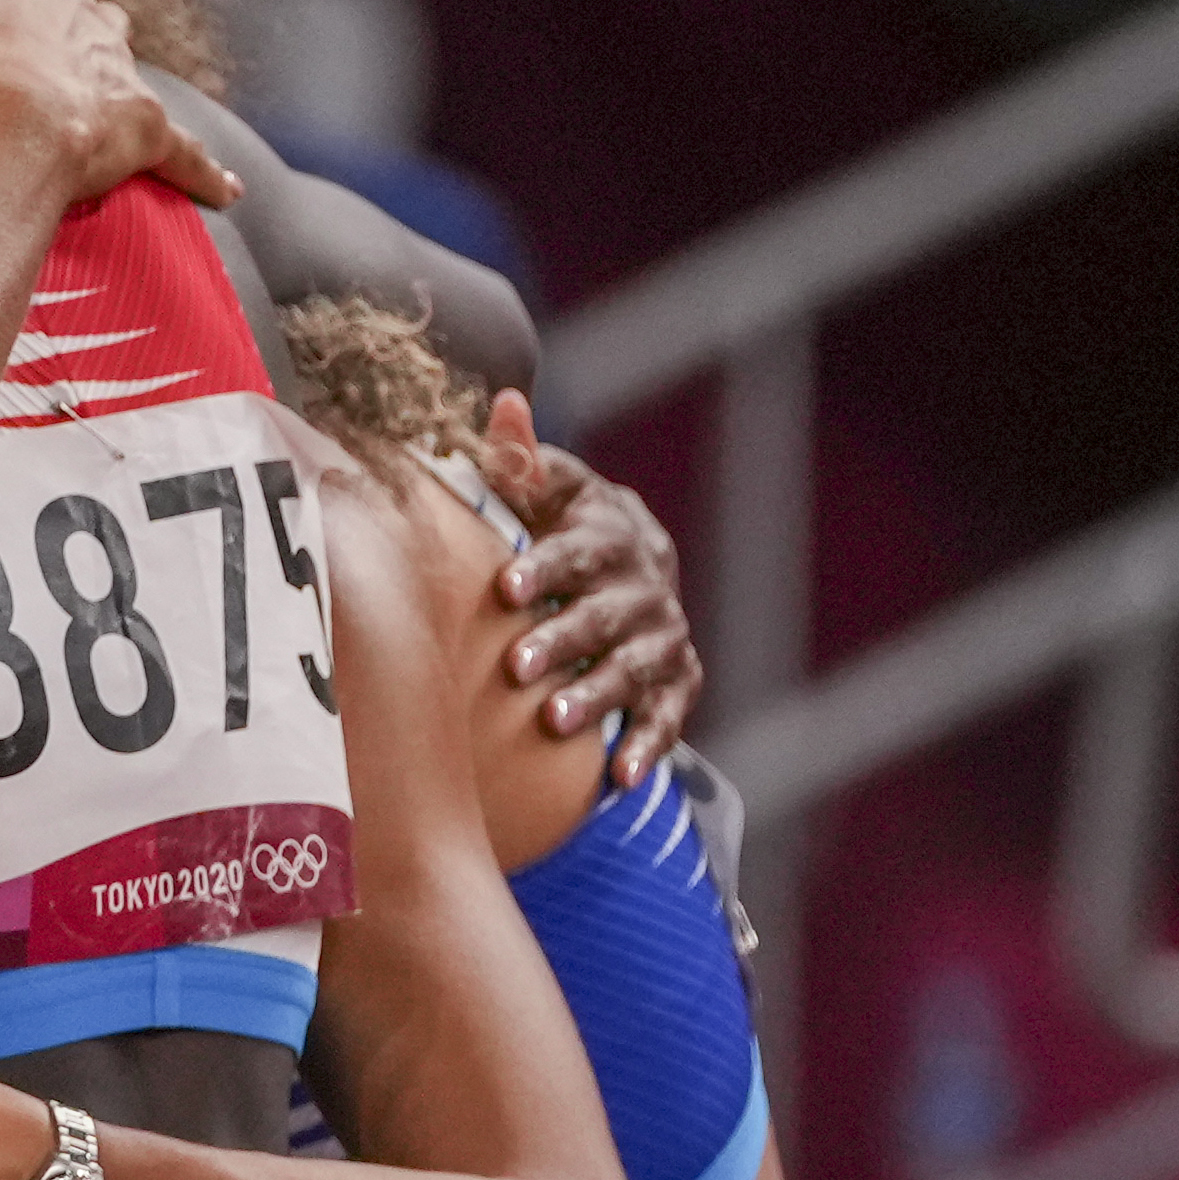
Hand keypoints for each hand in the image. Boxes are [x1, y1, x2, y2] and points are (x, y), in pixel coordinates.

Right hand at [0, 0, 239, 212]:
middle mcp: (72, 7)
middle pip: (62, 14)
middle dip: (43, 40)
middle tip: (8, 83)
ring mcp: (114, 62)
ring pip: (120, 63)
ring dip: (110, 80)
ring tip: (94, 109)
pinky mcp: (145, 123)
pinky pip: (181, 151)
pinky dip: (201, 171)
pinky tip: (224, 190)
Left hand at [483, 389, 704, 783]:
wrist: (625, 567)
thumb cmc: (559, 524)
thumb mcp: (543, 489)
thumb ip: (518, 457)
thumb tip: (501, 402)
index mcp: (608, 534)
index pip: (578, 549)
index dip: (544, 565)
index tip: (504, 584)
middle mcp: (645, 586)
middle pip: (605, 614)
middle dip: (563, 639)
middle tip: (517, 666)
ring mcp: (663, 636)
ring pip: (635, 667)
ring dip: (597, 694)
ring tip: (556, 722)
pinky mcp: (677, 682)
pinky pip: (667, 716)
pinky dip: (647, 746)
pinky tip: (621, 777)